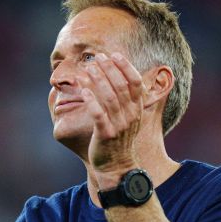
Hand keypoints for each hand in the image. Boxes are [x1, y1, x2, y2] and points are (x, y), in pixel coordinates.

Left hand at [81, 53, 145, 186]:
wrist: (116, 166)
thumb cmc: (119, 139)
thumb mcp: (128, 118)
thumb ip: (126, 100)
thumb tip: (115, 76)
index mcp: (137, 109)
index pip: (135, 83)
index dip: (126, 66)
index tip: (114, 54)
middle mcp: (131, 116)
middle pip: (121, 87)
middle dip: (109, 69)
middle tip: (98, 57)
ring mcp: (119, 125)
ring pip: (110, 98)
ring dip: (99, 81)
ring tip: (88, 69)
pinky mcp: (106, 135)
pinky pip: (99, 115)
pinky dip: (91, 101)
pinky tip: (83, 91)